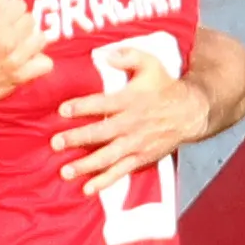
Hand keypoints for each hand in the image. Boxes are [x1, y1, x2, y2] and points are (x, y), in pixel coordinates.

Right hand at [0, 0, 44, 105]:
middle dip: (20, 22)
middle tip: (9, 29)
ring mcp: (16, 59)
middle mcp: (8, 40)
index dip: (10, 8)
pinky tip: (28, 59)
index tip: (4, 14)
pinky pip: (46, 63)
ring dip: (31, 39)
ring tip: (19, 43)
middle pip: (30, 19)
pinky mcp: (20, 76)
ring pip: (41, 38)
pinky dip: (39, 60)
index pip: (19, 3)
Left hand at [59, 53, 219, 189]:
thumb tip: (107, 55)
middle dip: (77, 138)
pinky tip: (87, 189)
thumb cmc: (164, 86)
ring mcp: (135, 144)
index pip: (102, 103)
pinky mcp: (140, 158)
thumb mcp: (150, 64)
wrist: (189, 112)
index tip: (62, 110)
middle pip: (101, 133)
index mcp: (130, 100)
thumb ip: (129, 56)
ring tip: (65, 171)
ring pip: (108, 156)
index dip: (82, 107)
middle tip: (56, 143)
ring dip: (86, 165)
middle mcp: (131, 124)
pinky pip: (120, 171)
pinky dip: (105, 181)